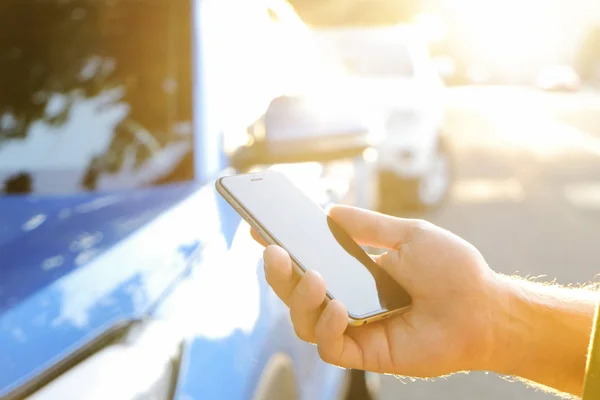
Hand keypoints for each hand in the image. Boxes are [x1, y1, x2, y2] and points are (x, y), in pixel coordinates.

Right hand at [251, 205, 507, 376]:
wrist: (484, 307)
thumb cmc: (452, 270)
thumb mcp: (407, 234)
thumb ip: (367, 225)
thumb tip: (330, 211)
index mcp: (354, 271)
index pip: (307, 261)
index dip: (282, 248)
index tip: (259, 228)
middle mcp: (348, 299)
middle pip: (295, 293)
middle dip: (278, 275)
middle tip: (274, 252)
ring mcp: (355, 327)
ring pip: (304, 322)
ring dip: (301, 299)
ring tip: (315, 277)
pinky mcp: (366, 352)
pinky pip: (330, 346)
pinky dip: (327, 326)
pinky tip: (340, 307)